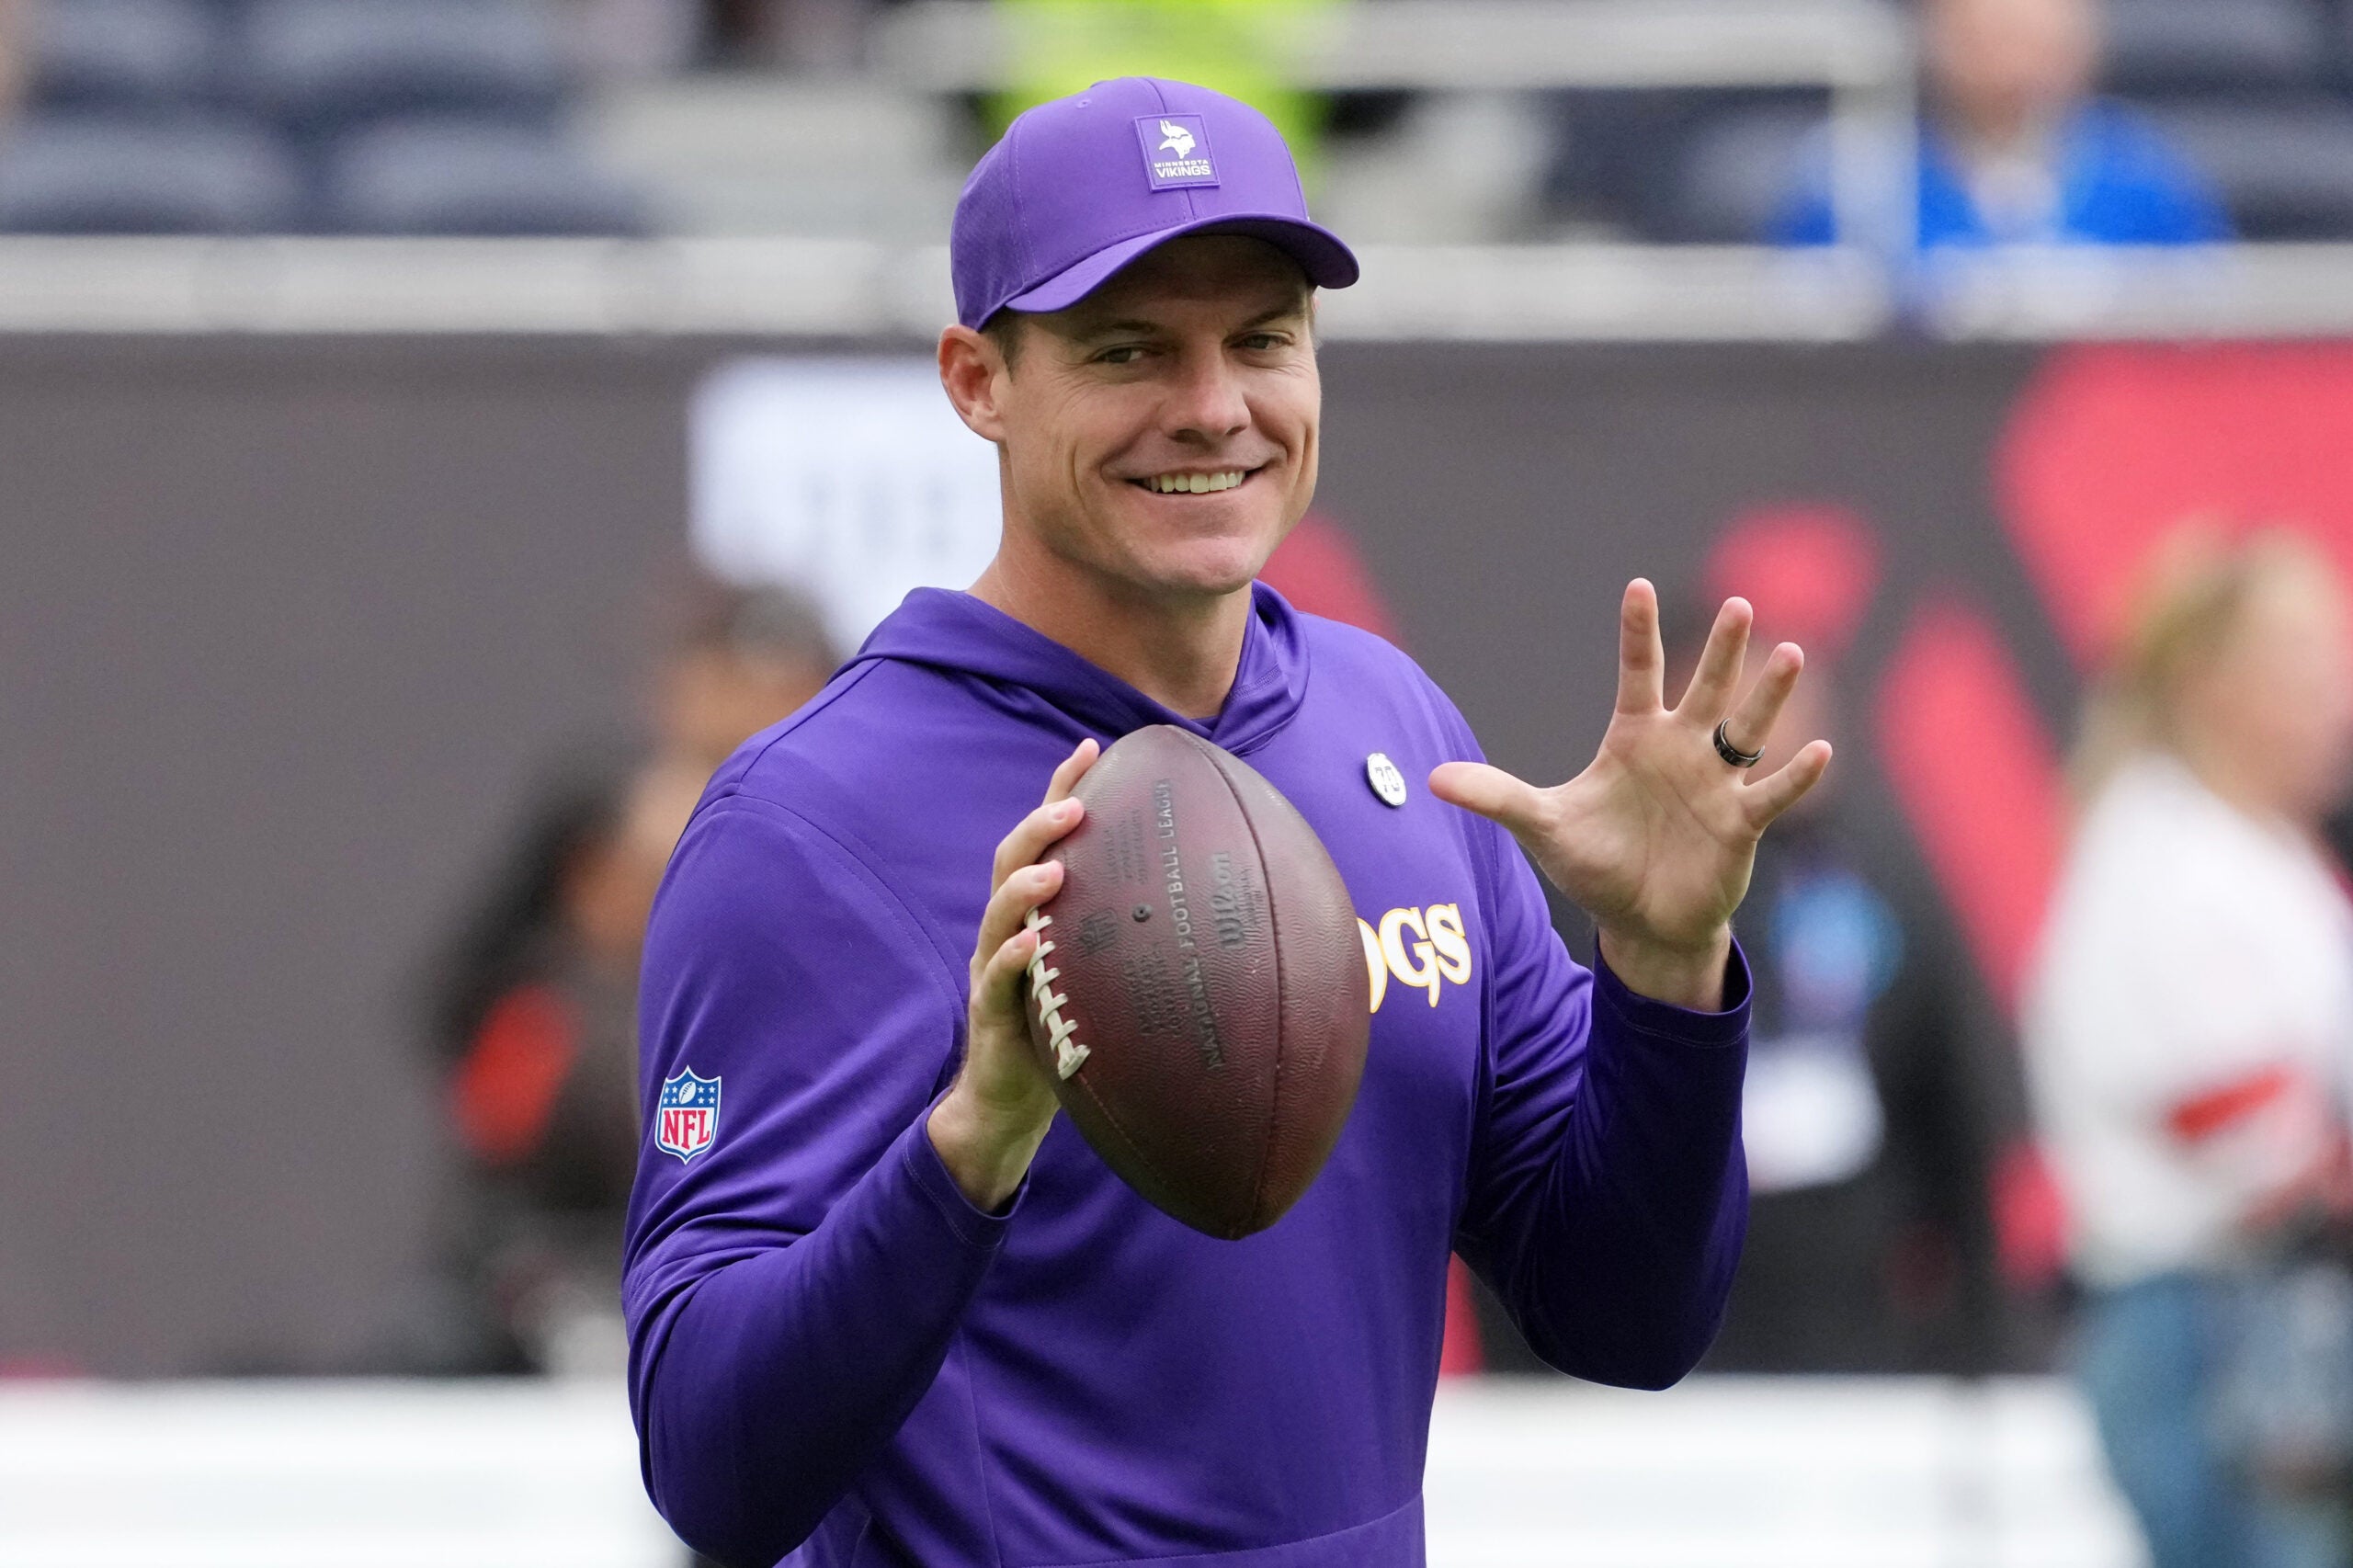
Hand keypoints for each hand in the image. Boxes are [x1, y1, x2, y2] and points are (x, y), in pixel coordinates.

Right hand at [928, 738, 1099, 1210]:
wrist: (1011, 1103)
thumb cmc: (1068, 1032)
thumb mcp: (1105, 976)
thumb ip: (1136, 939)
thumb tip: (1221, 910)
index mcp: (1036, 913)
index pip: (1045, 839)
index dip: (1062, 789)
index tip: (1094, 747)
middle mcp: (1008, 931)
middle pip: (1012, 860)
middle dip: (1040, 823)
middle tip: (1076, 801)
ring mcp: (994, 970)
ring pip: (997, 913)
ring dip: (1023, 885)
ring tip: (1054, 866)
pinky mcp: (992, 1015)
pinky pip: (996, 981)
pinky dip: (1011, 958)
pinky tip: (1030, 943)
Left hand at [1429, 580, 1830, 1009]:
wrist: (1641, 921)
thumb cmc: (1596, 865)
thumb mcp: (1543, 828)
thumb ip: (1497, 796)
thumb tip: (1432, 779)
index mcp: (1635, 738)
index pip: (1638, 673)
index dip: (1637, 632)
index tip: (1637, 586)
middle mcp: (1682, 749)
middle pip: (1706, 688)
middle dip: (1722, 650)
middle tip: (1739, 604)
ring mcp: (1716, 784)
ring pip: (1747, 730)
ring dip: (1769, 695)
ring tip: (1792, 652)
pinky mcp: (1741, 825)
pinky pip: (1772, 795)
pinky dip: (1796, 776)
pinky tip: (1819, 751)